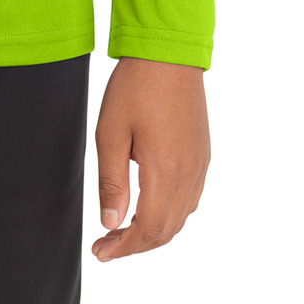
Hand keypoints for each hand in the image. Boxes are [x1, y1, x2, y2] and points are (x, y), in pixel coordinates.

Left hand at [91, 56, 209, 261]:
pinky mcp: (203, 154)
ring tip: (124, 228)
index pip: (149, 230)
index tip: (101, 251)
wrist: (169, 52)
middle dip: (136, 245)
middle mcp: (189, 173)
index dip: (124, 248)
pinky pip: (190, 198)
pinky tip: (149, 205)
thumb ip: (112, 182)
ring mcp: (199, 164)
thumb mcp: (111, 132)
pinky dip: (170, 213)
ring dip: (154, 231)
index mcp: (165, 171)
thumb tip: (110, 222)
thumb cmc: (136, 86)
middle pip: (167, 230)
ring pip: (181, 217)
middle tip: (107, 244)